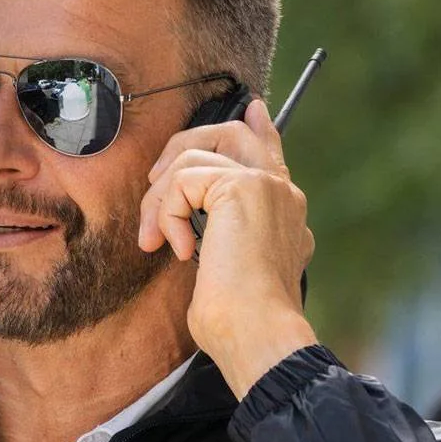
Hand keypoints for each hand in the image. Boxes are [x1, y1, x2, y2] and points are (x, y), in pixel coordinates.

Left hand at [140, 98, 317, 398]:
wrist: (259, 333)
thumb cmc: (239, 321)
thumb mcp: (227, 271)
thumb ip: (221, 237)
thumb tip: (191, 234)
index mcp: (285, 210)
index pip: (271, 153)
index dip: (259, 128)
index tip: (252, 108)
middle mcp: (283, 192)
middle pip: (231, 133)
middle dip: (183, 147)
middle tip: (155, 183)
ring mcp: (266, 185)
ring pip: (194, 155)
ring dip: (159, 199)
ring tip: (155, 240)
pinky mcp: (243, 187)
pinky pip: (182, 179)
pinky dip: (166, 213)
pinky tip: (180, 250)